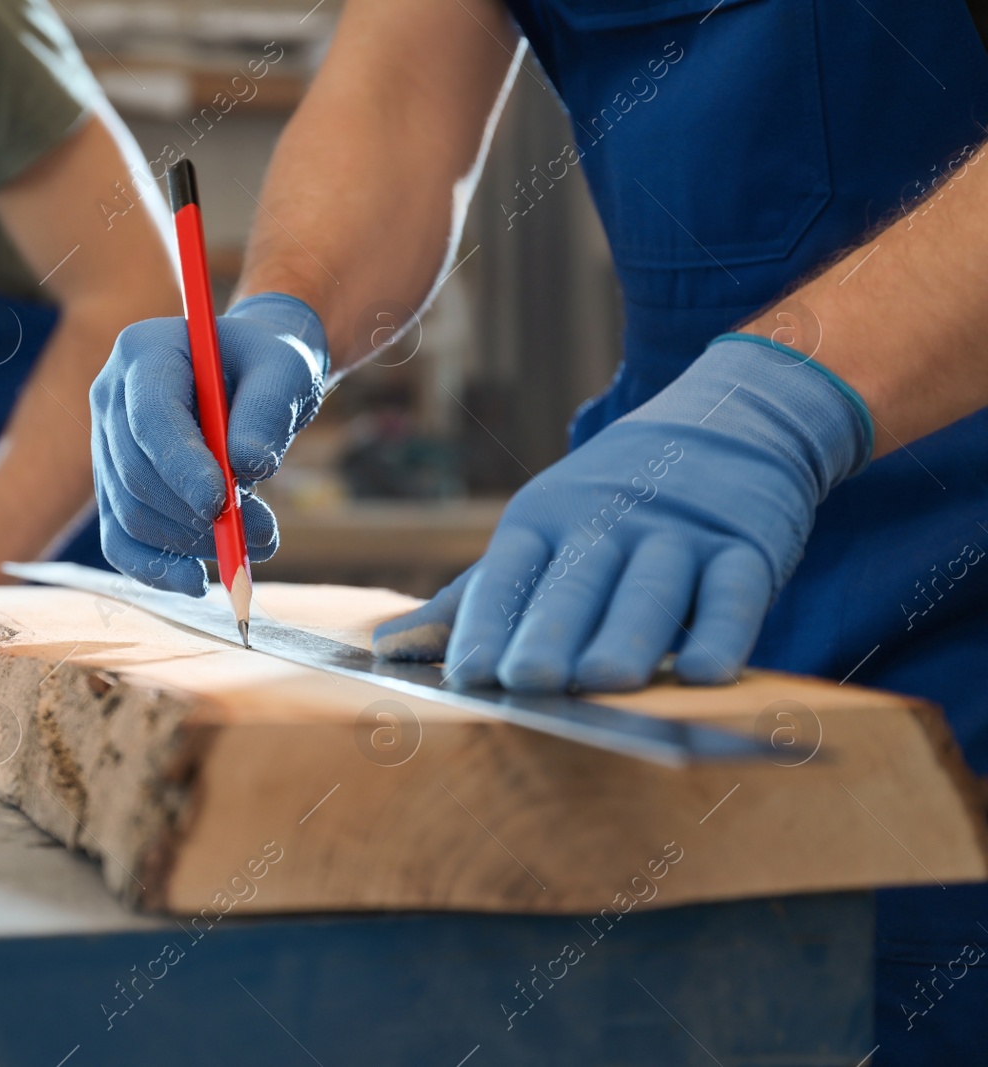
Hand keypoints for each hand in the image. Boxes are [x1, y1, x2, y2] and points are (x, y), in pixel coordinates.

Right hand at [90, 292, 327, 593]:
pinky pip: (120, 540)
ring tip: (259, 539)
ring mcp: (105, 445)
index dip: (179, 465)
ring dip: (194, 541)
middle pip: (135, 473)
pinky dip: (155, 568)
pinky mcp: (114, 487)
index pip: (148, 417)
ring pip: (132, 513)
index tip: (219, 503)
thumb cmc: (270, 364)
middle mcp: (110, 397)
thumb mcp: (285, 370)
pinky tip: (197, 582)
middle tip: (264, 532)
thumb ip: (268, 409)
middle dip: (196, 513)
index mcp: (143, 352)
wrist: (254, 375)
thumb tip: (247, 467)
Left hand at [372, 334, 872, 690]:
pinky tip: (706, 672)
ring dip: (627, 636)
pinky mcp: (747, 549)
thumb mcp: (541, 533)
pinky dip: (724, 632)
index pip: (509, 571)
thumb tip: (387, 650)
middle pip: (576, 582)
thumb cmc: (612, 504)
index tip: (466, 673)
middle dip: (550, 631)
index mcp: (545, 519)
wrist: (731, 422)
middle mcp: (609, 521)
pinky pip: (734, 594)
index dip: (487, 621)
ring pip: (651, 588)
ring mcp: (680, 534)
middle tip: (527, 680)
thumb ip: (474, 598)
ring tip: (603, 682)